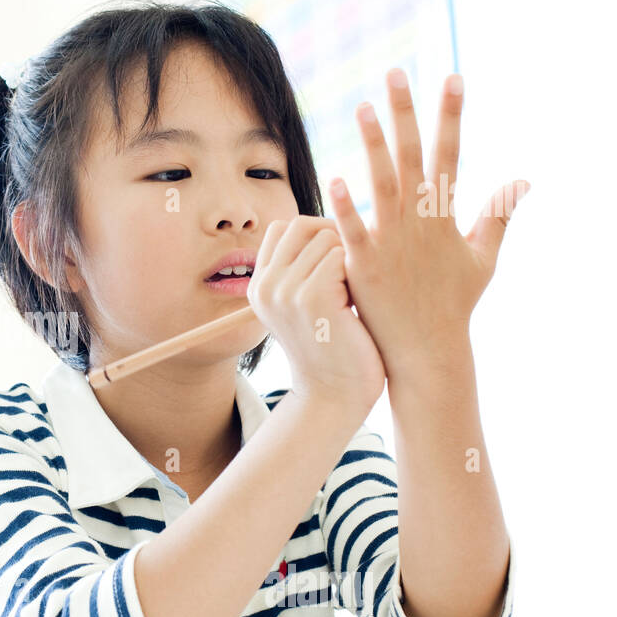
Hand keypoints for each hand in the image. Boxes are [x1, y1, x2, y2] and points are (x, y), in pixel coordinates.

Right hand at [248, 214, 384, 411]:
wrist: (336, 395)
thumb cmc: (333, 346)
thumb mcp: (306, 303)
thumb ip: (304, 267)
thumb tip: (333, 221)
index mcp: (258, 286)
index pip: (284, 229)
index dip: (315, 235)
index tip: (334, 263)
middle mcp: (265, 286)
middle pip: (302, 226)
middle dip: (333, 240)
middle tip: (350, 273)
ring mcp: (285, 291)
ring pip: (326, 238)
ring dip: (349, 259)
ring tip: (354, 292)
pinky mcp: (311, 297)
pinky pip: (340, 255)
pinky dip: (357, 272)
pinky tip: (358, 301)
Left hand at [328, 69, 530, 381]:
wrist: (428, 350)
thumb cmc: (453, 305)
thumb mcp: (482, 258)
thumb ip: (497, 215)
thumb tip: (523, 180)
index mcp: (445, 216)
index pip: (450, 153)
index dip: (452, 115)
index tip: (453, 77)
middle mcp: (420, 223)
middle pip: (414, 157)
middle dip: (406, 113)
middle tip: (395, 74)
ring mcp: (393, 243)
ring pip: (383, 184)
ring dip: (374, 145)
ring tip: (362, 107)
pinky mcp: (366, 266)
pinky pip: (354, 231)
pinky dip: (346, 207)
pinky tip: (336, 177)